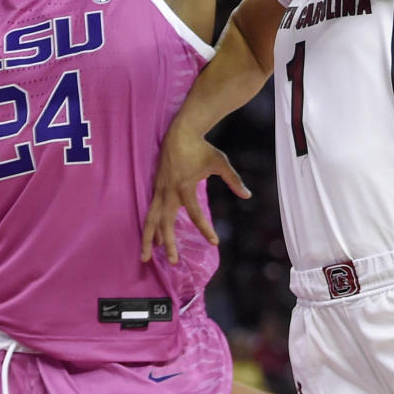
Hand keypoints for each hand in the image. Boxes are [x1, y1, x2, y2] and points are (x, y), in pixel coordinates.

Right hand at [141, 120, 250, 264]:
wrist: (180, 132)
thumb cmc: (201, 147)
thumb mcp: (220, 162)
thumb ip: (233, 180)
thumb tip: (247, 195)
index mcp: (185, 186)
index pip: (195, 214)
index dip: (205, 229)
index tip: (215, 242)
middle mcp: (169, 191)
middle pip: (165, 222)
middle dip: (169, 243)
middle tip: (174, 262)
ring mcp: (159, 189)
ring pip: (151, 219)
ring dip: (148, 238)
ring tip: (146, 257)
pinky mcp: (155, 187)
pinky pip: (151, 210)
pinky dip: (151, 226)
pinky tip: (154, 239)